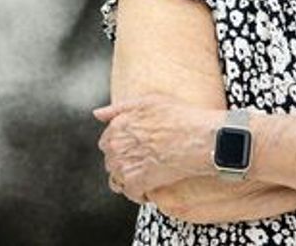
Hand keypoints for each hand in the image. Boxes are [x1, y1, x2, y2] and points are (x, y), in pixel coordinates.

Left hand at [94, 94, 219, 200]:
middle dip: (124, 163)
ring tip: (146, 178)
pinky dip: (140, 194)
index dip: (121, 147)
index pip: (107, 141)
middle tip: (143, 164)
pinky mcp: (137, 183)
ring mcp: (125, 165)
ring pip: (117, 179)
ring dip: (129, 180)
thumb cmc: (179, 117)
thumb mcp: (147, 102)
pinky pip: (131, 193)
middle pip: (111, 161)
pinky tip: (151, 190)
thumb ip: (119, 108)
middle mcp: (116, 145)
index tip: (134, 150)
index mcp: (117, 125)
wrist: (198, 138)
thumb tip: (98, 114)